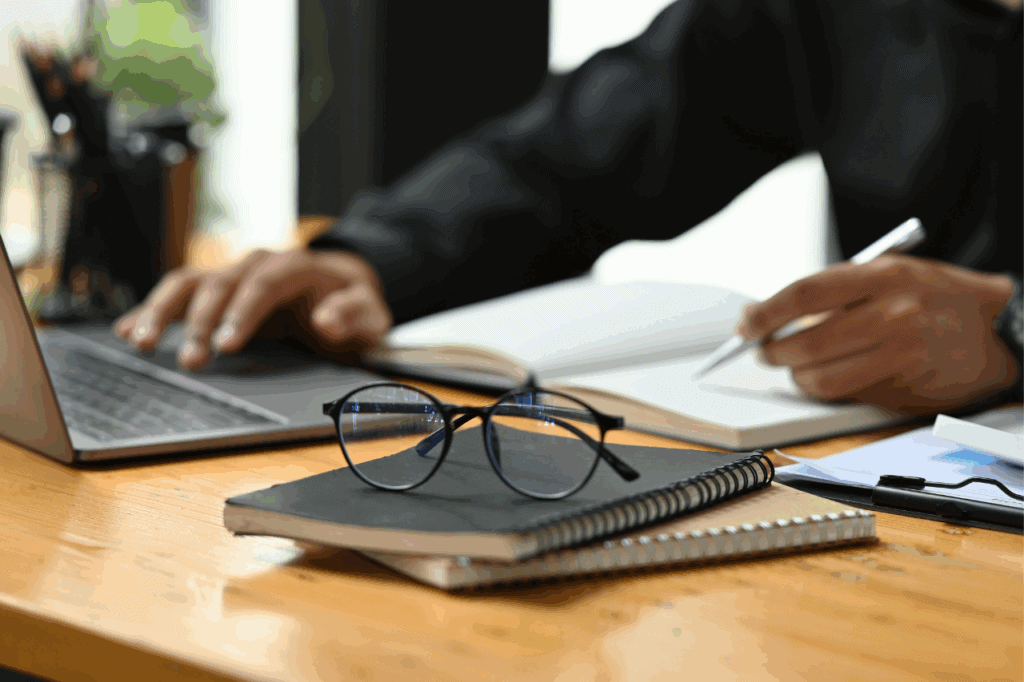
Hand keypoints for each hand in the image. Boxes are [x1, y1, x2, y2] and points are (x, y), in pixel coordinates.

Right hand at [115, 248, 390, 369]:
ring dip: (162, 310)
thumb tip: (326, 320)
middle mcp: (257, 263)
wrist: (341, 284)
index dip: (242, 313)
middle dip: (199, 322)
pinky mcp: (217, 288)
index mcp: (294, 267)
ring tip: (139, 341)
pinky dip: (152, 309)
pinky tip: (127, 330)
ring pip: (189, 283)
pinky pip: (179, 292)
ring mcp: (233, 273)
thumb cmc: (353, 302)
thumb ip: (353, 314)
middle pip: (219, 285)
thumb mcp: (370, 312)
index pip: (263, 285)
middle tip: (189, 362)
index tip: (226, 345)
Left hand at [736, 256, 1019, 413]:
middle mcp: (893, 314)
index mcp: (884, 276)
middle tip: (765, 351)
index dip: (765, 313)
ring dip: (797, 377)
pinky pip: (847, 395)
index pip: (805, 294)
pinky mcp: (905, 388)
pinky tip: (832, 377)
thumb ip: (835, 290)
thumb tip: (768, 314)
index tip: (746, 324)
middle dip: (773, 352)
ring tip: (796, 367)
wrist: (999, 330)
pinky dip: (828, 390)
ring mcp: (901, 355)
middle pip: (806, 342)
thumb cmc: (937, 299)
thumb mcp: (892, 274)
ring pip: (821, 378)